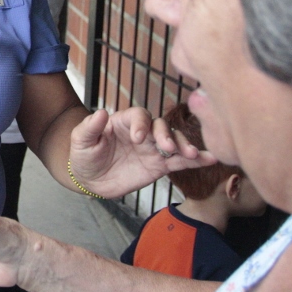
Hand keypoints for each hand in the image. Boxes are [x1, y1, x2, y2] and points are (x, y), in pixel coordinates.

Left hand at [68, 107, 215, 197]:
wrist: (90, 178)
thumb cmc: (84, 154)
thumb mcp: (80, 140)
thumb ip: (90, 127)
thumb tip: (100, 112)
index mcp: (125, 121)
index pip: (139, 116)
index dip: (142, 124)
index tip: (138, 138)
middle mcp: (143, 131)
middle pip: (161, 126)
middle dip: (166, 135)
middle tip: (168, 146)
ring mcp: (153, 148)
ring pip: (174, 142)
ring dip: (184, 146)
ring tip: (193, 154)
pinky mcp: (160, 165)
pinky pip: (180, 161)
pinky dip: (196, 160)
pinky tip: (211, 159)